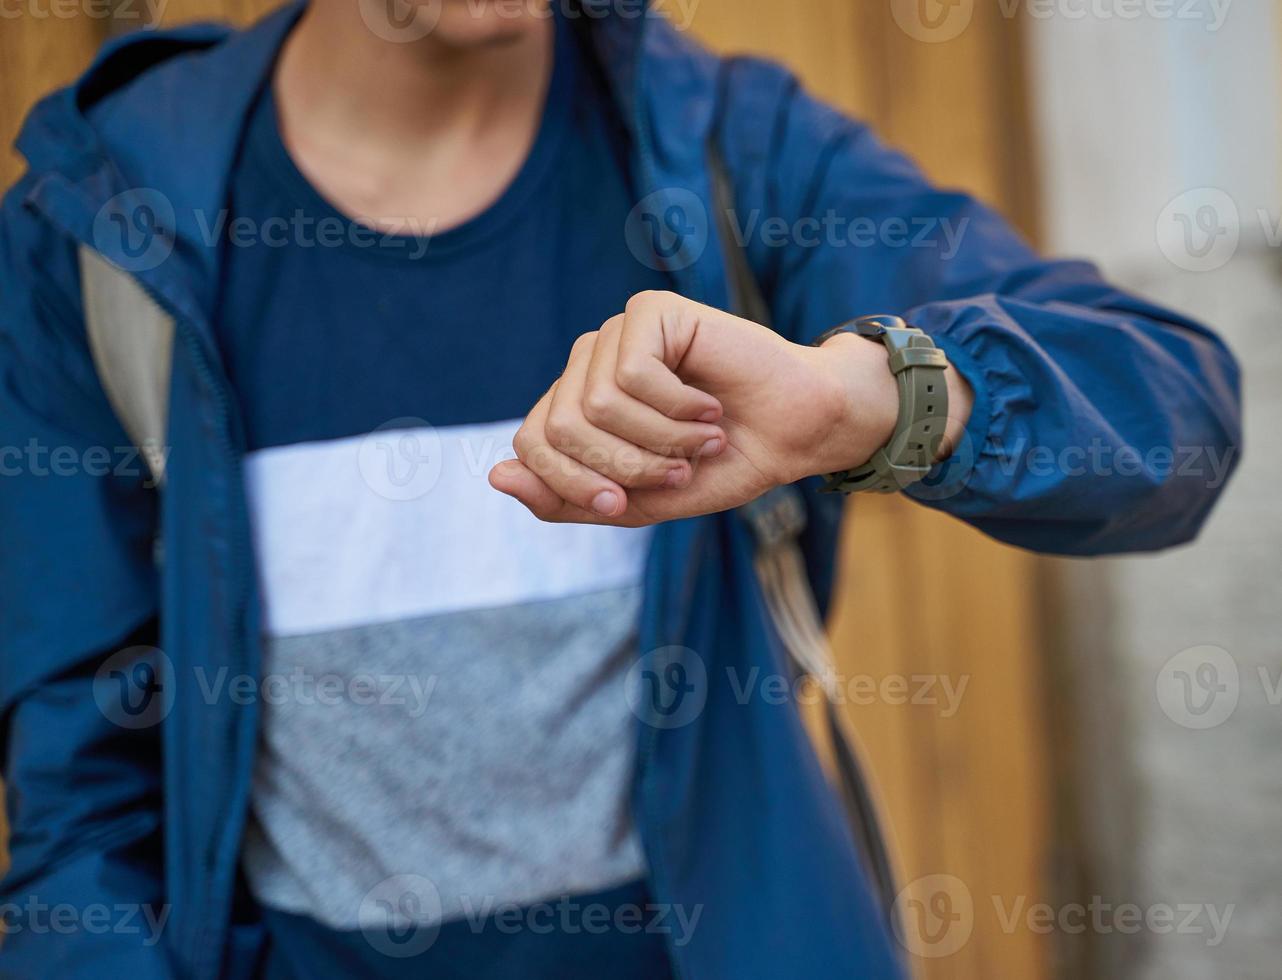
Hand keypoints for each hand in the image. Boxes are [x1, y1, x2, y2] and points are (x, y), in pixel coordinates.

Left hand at [488, 291, 966, 525]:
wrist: (795, 434)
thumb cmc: (720, 465)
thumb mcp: (637, 502)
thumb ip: (567, 498)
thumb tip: (494, 475)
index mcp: (576, 406)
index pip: (531, 446)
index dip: (574, 486)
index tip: (623, 506)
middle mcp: (587, 365)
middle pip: (559, 429)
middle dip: (622, 468)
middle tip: (677, 473)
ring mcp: (615, 335)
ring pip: (595, 405)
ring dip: (657, 441)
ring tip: (701, 440)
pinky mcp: (649, 313)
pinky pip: (632, 374)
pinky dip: (675, 408)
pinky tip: (709, 406)